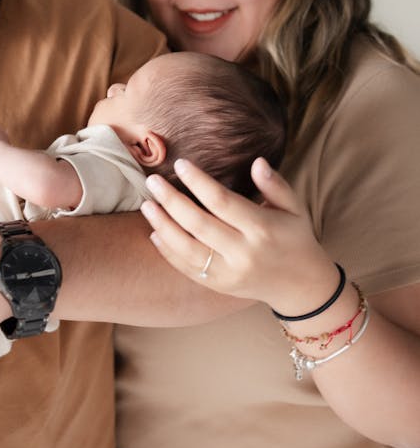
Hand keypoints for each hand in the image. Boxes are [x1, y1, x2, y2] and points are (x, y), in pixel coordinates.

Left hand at [141, 157, 338, 314]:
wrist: (300, 285)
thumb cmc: (294, 237)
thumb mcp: (294, 208)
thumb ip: (275, 184)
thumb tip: (257, 161)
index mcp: (262, 228)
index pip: (223, 201)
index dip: (198, 182)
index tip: (181, 163)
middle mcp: (244, 252)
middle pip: (199, 224)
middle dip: (171, 201)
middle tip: (152, 181)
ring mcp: (229, 272)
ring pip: (187, 249)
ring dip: (163, 226)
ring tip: (147, 205)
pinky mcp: (218, 285)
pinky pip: (187, 268)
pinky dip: (168, 252)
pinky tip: (154, 233)